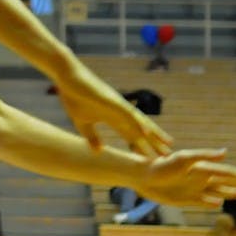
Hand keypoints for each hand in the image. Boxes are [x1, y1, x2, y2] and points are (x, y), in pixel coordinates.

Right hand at [54, 62, 172, 155]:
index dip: (142, 146)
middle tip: (168, 155)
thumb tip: (99, 151)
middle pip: (140, 129)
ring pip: (139, 121)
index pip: (130, 134)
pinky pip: (127, 113)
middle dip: (153, 142)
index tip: (153, 158)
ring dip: (153, 134)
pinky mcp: (111, 100)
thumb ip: (92, 136)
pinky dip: (137, 123)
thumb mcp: (81, 122)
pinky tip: (146, 133)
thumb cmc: (74, 96)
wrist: (67, 76)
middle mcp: (119, 111)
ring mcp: (117, 105)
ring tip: (166, 145)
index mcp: (111, 117)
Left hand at [134, 149, 235, 206]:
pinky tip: (218, 204)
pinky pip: (202, 202)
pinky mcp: (185, 200)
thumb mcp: (183, 159)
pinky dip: (211, 203)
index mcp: (201, 168)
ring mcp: (193, 189)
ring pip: (216, 192)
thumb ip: (204, 155)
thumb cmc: (162, 165)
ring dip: (229, 192)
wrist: (142, 177)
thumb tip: (225, 152)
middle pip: (224, 181)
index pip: (226, 172)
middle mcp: (199, 179)